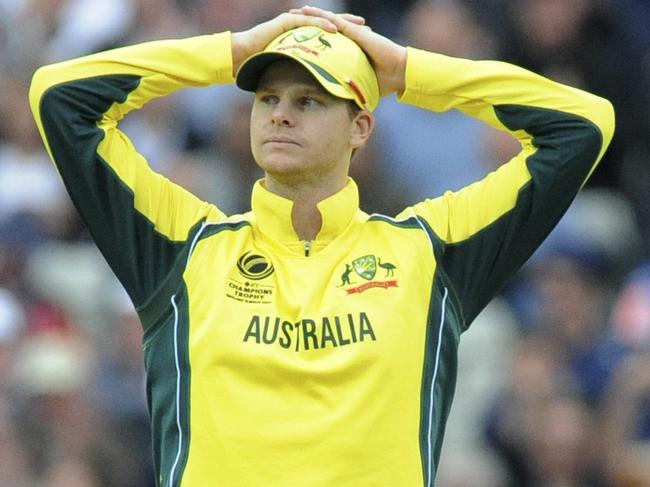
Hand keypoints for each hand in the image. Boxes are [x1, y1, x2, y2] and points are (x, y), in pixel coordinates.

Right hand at [231, 11, 364, 75]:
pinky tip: (335, 29)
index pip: (329, 36)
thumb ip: (304, 78)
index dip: (346, 38)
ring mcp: (293, 23)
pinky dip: (321, 25)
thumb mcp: (289, 74)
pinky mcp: (286, 22)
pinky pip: (308, 23)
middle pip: (330, 24)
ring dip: (341, 22)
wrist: (240, 57)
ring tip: (357, 26)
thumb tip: (317, 97)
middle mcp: (300, 29)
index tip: (363, 43)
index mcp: (304, 39)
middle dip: (349, 26)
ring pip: (322, 20)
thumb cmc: (261, 68)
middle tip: (367, 29)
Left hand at [289, 5, 406, 96]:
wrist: (397, 73)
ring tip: (292, 13)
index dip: (310, 40)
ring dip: (308, 16)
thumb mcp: (358, 88)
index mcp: (346, 51)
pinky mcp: (354, 30)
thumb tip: (341, 113)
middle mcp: (347, 39)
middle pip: (321, 28)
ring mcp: (350, 33)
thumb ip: (347, 95)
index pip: (324, 43)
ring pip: (324, 20)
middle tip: (287, 22)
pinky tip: (307, 11)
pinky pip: (333, 20)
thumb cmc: (383, 82)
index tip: (295, 41)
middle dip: (304, 25)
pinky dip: (320, 15)